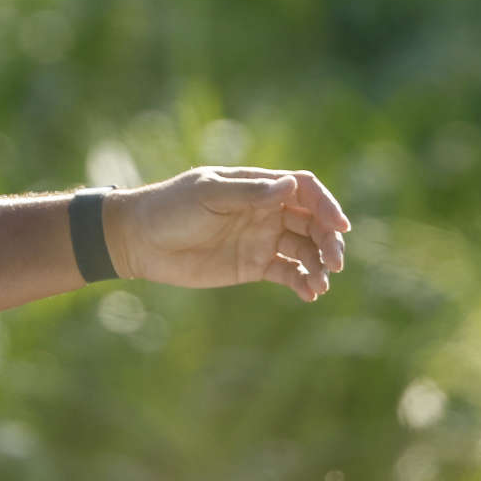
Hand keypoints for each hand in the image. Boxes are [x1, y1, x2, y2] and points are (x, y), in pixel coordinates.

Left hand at [105, 167, 349, 301]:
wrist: (140, 240)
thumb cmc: (170, 208)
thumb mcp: (207, 195)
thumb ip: (248, 193)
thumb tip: (289, 186)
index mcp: (257, 186)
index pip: (304, 189)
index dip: (326, 204)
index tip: (339, 226)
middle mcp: (265, 211)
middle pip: (312, 221)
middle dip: (329, 240)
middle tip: (334, 262)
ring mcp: (261, 239)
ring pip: (304, 249)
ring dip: (318, 264)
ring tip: (320, 284)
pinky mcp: (253, 266)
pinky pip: (288, 273)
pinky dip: (303, 282)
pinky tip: (309, 293)